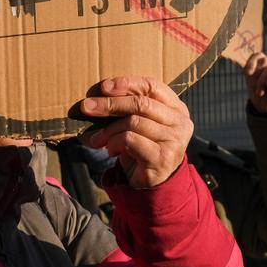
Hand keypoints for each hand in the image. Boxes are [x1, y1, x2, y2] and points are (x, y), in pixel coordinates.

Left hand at [77, 77, 192, 187]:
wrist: (153, 182)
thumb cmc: (142, 147)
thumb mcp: (137, 122)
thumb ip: (125, 108)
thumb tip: (92, 101)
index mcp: (176, 107)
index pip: (152, 86)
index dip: (127, 83)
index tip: (104, 86)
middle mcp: (180, 122)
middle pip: (141, 103)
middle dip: (110, 104)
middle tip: (86, 107)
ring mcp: (174, 140)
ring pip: (133, 122)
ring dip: (109, 130)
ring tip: (97, 139)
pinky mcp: (163, 158)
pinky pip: (130, 140)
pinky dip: (114, 143)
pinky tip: (111, 150)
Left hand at [244, 53, 266, 113]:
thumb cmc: (260, 97)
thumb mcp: (251, 82)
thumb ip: (250, 70)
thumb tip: (249, 65)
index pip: (259, 55)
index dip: (251, 62)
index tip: (247, 74)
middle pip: (264, 61)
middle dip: (256, 76)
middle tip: (256, 88)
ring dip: (261, 83)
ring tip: (261, 92)